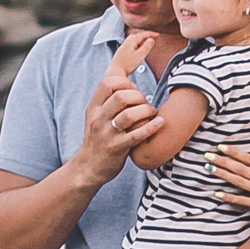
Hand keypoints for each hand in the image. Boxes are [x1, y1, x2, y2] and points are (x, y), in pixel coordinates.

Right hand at [71, 38, 163, 182]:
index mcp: (95, 106)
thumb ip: (111, 99)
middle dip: (138, 96)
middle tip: (146, 104)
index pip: (108, 83)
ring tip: (152, 114)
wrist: (88, 168)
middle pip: (120, 95)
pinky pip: (136, 135)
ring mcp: (107, 134)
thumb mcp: (99, 115)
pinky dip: (150, 128)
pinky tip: (160, 123)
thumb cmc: (101, 138)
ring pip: (128, 114)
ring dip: (146, 111)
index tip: (135, 86)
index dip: (125, 80)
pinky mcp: (116, 149)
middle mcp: (98, 117)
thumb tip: (130, 80)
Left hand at [212, 143, 249, 234]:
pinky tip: (217, 194)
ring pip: (239, 181)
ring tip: (209, 168)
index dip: (235, 152)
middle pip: (241, 168)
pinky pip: (243, 201)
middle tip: (208, 155)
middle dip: (223, 161)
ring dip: (223, 174)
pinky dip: (230, 197)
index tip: (222, 147)